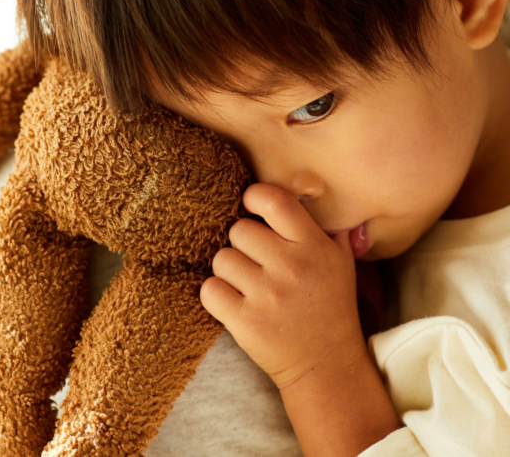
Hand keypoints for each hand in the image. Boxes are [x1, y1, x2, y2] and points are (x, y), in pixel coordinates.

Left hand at [200, 183, 365, 389]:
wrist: (326, 364)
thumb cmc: (329, 304)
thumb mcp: (339, 260)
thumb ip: (322, 223)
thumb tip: (304, 184)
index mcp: (314, 246)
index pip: (273, 200)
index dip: (254, 199)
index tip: (252, 209)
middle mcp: (292, 267)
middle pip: (238, 230)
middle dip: (243, 245)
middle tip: (258, 264)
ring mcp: (268, 295)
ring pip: (221, 259)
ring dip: (229, 271)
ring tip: (250, 286)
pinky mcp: (245, 322)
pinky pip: (209, 289)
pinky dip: (217, 295)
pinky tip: (235, 303)